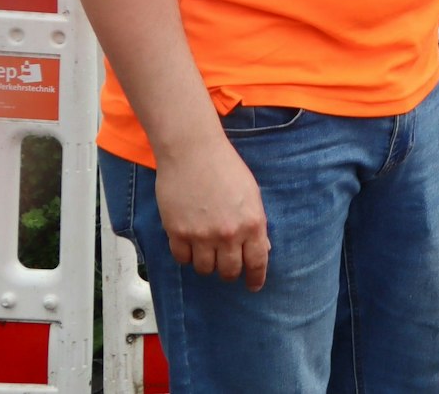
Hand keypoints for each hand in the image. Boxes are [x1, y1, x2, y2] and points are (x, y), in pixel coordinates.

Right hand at [155, 137, 270, 289]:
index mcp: (252, 223)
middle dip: (229, 272)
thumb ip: (255, 224)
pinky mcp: (177, 233)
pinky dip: (186, 255)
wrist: (193, 152)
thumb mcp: (252, 195)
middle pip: (229, 271)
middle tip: (226, 267)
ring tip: (206, 250)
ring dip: (207, 263)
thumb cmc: (225, 167)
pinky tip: (189, 244)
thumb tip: (261, 248)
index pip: (257, 262)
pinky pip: (182, 258)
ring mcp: (201, 235)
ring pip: (204, 269)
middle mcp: (228, 234)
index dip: (256, 278)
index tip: (253, 286)